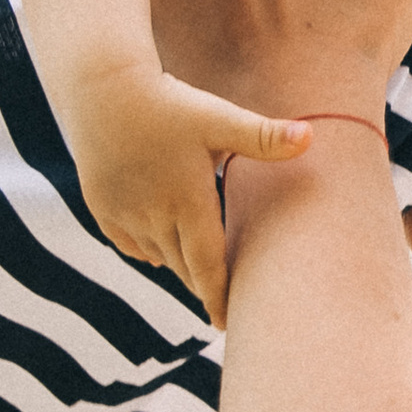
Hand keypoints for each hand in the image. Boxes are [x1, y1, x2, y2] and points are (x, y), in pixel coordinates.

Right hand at [75, 71, 310, 326]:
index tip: (227, 324)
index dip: (218, 297)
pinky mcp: (101, 205)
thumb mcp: (218, 118)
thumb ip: (264, 136)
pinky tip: (161, 247)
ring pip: (157, 256)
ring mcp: (123, 214)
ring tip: (198, 276)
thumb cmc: (168, 102)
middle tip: (222, 306)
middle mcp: (152, 216)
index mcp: (187, 203)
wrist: (101, 87)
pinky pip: (129, 243)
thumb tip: (310, 137)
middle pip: (183, 266)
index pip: (207, 266)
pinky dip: (148, 250)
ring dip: (178, 266)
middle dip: (203, 285)